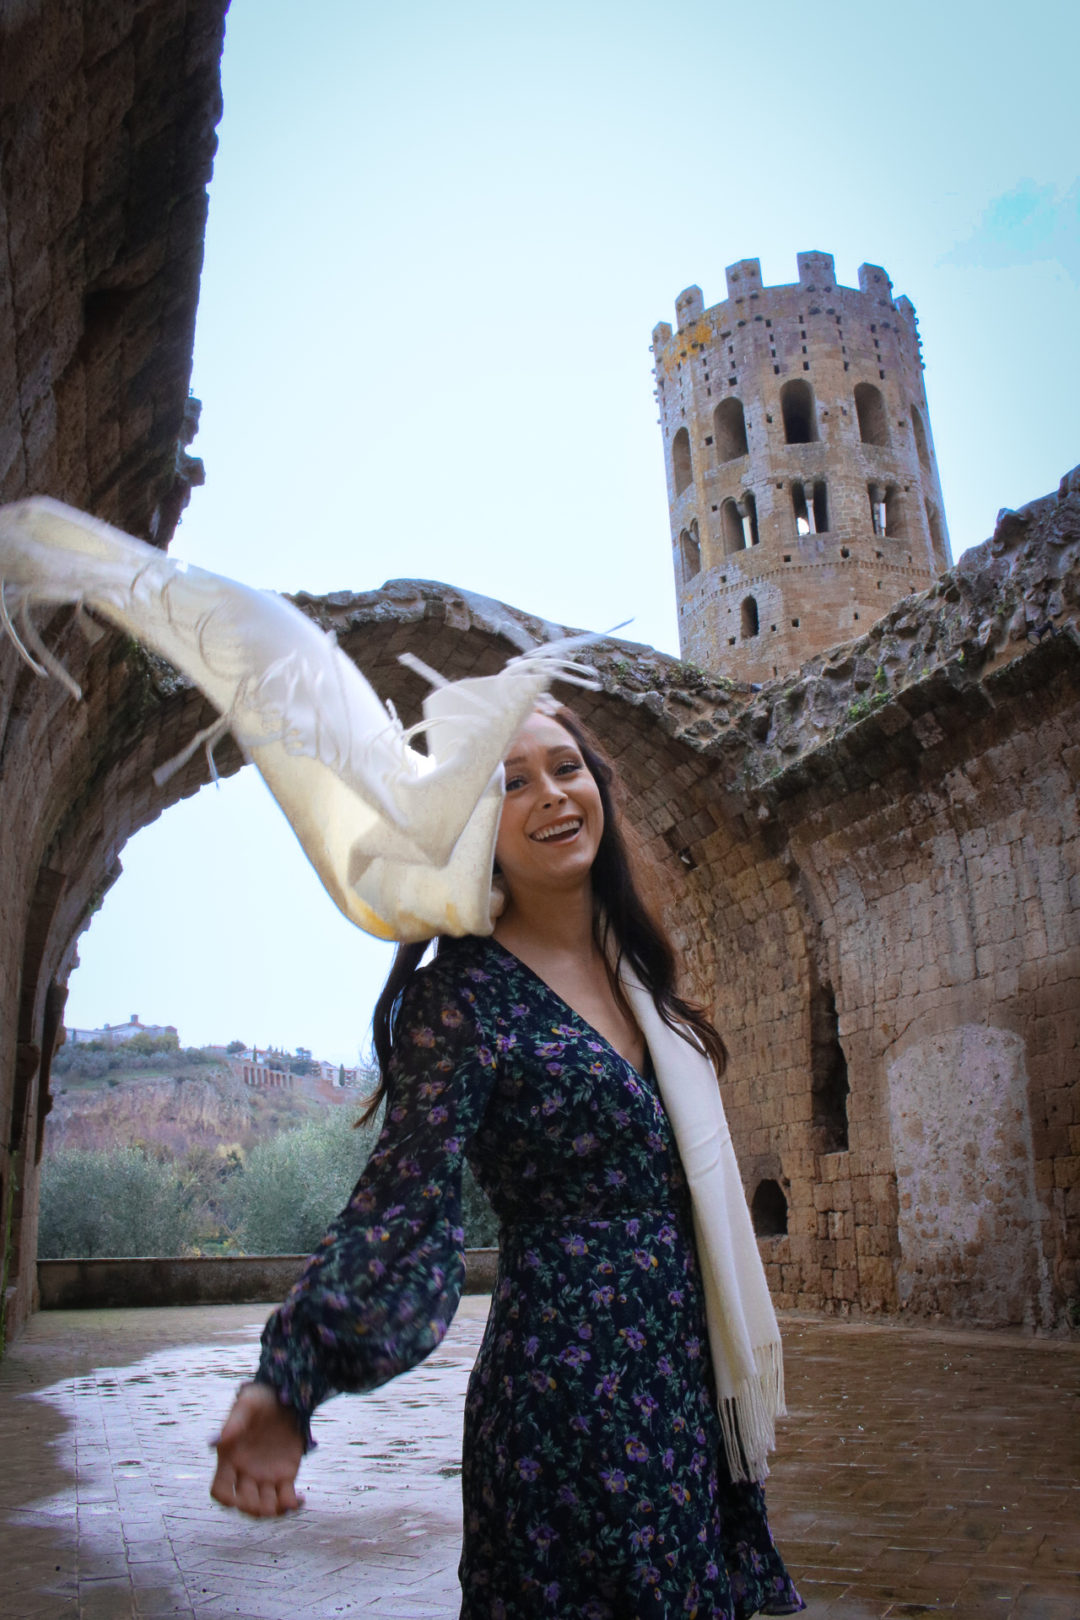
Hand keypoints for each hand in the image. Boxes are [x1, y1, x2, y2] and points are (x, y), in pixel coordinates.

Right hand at [210, 1382, 304, 1515]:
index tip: (236, 1499)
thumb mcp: (248, 1403)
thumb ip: (235, 1421)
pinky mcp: (285, 1475)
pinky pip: (285, 1499)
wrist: (286, 1396)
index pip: (220, 1490)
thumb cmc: (261, 1398)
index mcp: (230, 1459)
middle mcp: (244, 1473)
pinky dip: (291, 1505)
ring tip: (286, 1503)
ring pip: (264, 1506)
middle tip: (266, 1504)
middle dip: (252, 1508)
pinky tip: (301, 1500)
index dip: (225, 1499)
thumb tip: (220, 1440)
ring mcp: (265, 1477)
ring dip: (272, 1512)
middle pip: (243, 1504)